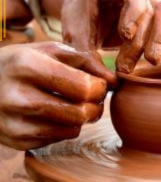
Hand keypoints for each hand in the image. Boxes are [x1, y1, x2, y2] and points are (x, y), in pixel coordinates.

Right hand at [0, 42, 116, 149]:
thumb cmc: (24, 62)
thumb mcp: (53, 51)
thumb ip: (88, 61)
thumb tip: (115, 82)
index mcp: (29, 66)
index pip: (85, 88)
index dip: (99, 88)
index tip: (97, 84)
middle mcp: (18, 97)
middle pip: (81, 113)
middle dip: (95, 105)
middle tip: (91, 97)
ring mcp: (15, 123)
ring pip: (73, 129)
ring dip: (82, 117)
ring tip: (74, 103)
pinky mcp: (16, 140)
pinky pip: (59, 138)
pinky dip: (66, 126)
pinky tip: (57, 113)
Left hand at [61, 0, 160, 72]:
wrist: (85, 15)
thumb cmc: (80, 21)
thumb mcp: (76, 37)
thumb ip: (88, 57)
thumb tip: (110, 81)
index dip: (135, 9)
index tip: (125, 34)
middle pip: (152, 7)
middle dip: (144, 39)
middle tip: (125, 66)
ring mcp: (149, 0)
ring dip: (160, 40)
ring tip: (149, 62)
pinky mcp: (158, 15)